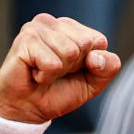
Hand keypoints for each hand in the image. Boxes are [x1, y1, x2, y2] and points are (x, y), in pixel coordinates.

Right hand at [0, 13, 121, 123]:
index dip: (90, 65)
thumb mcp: (93, 83)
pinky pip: (53, 63)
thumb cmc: (59, 93)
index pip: (99, 41)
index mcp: (73, 29)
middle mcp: (54, 23)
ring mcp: (38, 28)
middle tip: (55, 72)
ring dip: (58, 72)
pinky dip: (46, 76)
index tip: (72, 71)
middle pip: (85, 44)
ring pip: (70, 52)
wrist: (27, 110)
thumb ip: (108, 67)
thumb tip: (96, 57)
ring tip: (43, 72)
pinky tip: (34, 74)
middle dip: (74, 67)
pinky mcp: (25, 39)